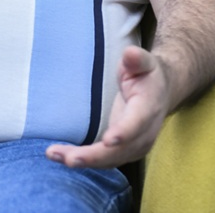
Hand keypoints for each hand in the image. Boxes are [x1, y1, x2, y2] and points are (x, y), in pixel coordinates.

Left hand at [46, 46, 170, 168]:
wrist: (159, 93)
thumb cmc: (146, 75)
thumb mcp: (144, 62)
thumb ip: (137, 59)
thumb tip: (130, 54)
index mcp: (148, 109)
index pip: (137, 123)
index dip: (124, 132)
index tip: (108, 140)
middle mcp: (144, 133)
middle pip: (120, 150)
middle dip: (95, 156)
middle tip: (70, 159)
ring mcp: (134, 145)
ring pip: (109, 159)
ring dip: (83, 161)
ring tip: (55, 155)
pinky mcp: (122, 150)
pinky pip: (103, 160)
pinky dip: (82, 160)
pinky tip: (60, 156)